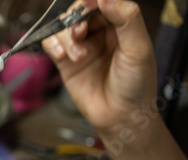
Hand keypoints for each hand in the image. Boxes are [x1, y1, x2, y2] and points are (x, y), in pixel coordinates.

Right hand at [42, 0, 156, 137]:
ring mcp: (81, 47)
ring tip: (76, 55)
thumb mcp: (138, 49)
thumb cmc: (135, 86)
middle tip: (78, 32)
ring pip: (63, 28)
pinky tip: (61, 56)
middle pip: (79, 13)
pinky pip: (52, 45)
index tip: (87, 3)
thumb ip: (126, 19)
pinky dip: (52, 46)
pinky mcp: (66, 62)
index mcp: (121, 27)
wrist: (120, 117)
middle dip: (75, 20)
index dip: (93, 2)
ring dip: (66, 37)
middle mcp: (100, 34)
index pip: (103, 4)